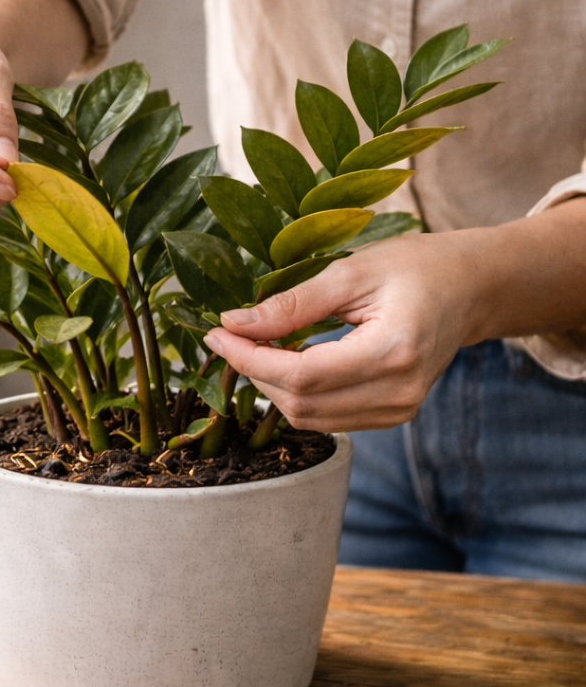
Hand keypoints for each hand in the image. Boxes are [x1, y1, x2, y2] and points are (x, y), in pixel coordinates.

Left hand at [202, 233, 480, 431]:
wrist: (470, 290)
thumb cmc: (416, 268)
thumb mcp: (351, 272)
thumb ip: (292, 303)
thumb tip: (232, 323)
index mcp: (393, 352)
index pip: (302, 375)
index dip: (250, 359)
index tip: (216, 334)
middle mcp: (399, 392)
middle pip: (301, 402)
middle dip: (254, 371)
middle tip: (229, 335)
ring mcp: (398, 410)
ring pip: (309, 417)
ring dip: (270, 386)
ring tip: (253, 347)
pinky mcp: (391, 415)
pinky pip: (327, 417)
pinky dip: (295, 394)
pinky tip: (283, 362)